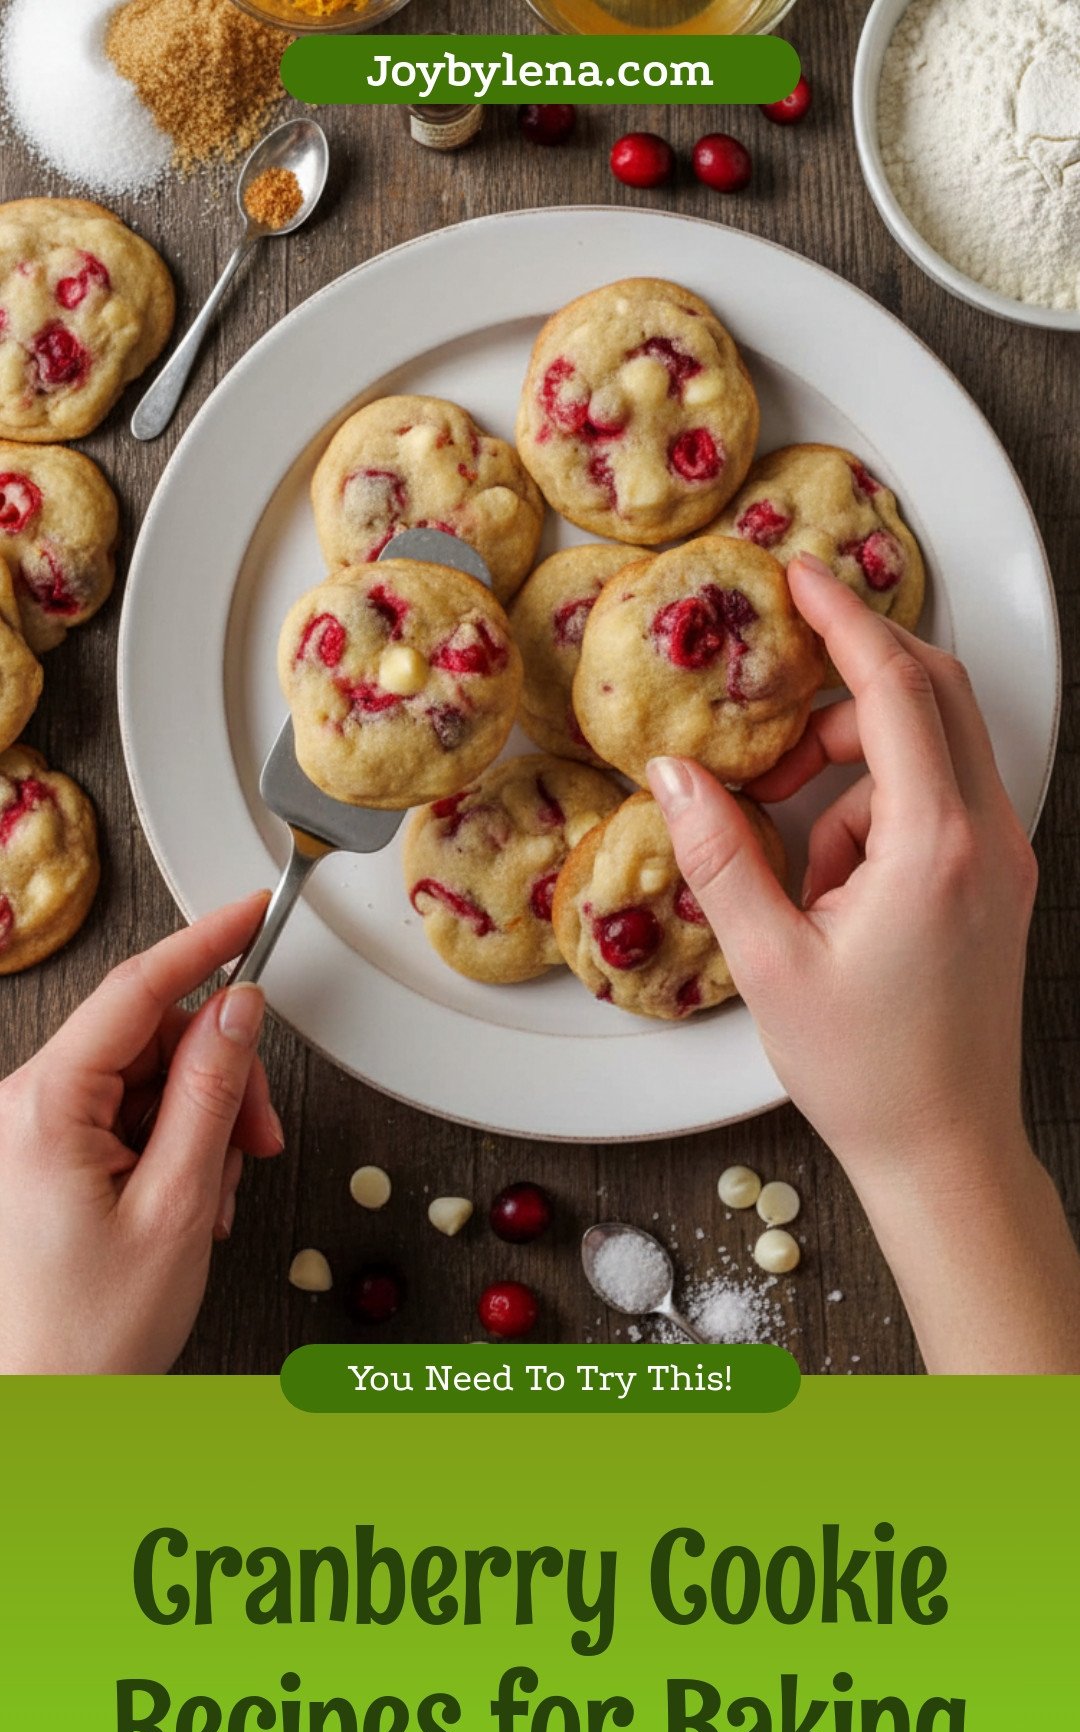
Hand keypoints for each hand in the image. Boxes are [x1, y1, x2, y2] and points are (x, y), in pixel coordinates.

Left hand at [0, 894, 283, 1374]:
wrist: (43, 1406)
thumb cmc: (90, 1330)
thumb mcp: (177, 1203)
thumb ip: (212, 1095)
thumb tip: (237, 1011)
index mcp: (44, 1106)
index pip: (136, 992)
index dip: (204, 944)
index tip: (252, 912)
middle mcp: (27, 1107)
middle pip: (155, 1040)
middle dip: (221, 1082)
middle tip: (255, 1144)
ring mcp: (35, 1134)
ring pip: (152, 1083)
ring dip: (203, 1130)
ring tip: (210, 1201)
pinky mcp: (47, 1160)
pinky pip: (130, 1121)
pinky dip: (176, 1153)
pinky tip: (186, 1205)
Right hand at [648, 555, 1079, 1372]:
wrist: (946, 1151)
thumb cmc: (868, 1072)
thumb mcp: (770, 963)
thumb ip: (720, 854)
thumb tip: (675, 772)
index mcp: (937, 846)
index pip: (897, 688)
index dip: (843, 621)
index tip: (797, 580)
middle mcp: (988, 838)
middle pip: (934, 694)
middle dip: (851, 683)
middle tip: (776, 718)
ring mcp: (1002, 860)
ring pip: (935, 749)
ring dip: (858, 765)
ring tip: (798, 855)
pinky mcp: (997, 884)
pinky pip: (939, 802)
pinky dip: (879, 814)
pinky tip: (835, 893)